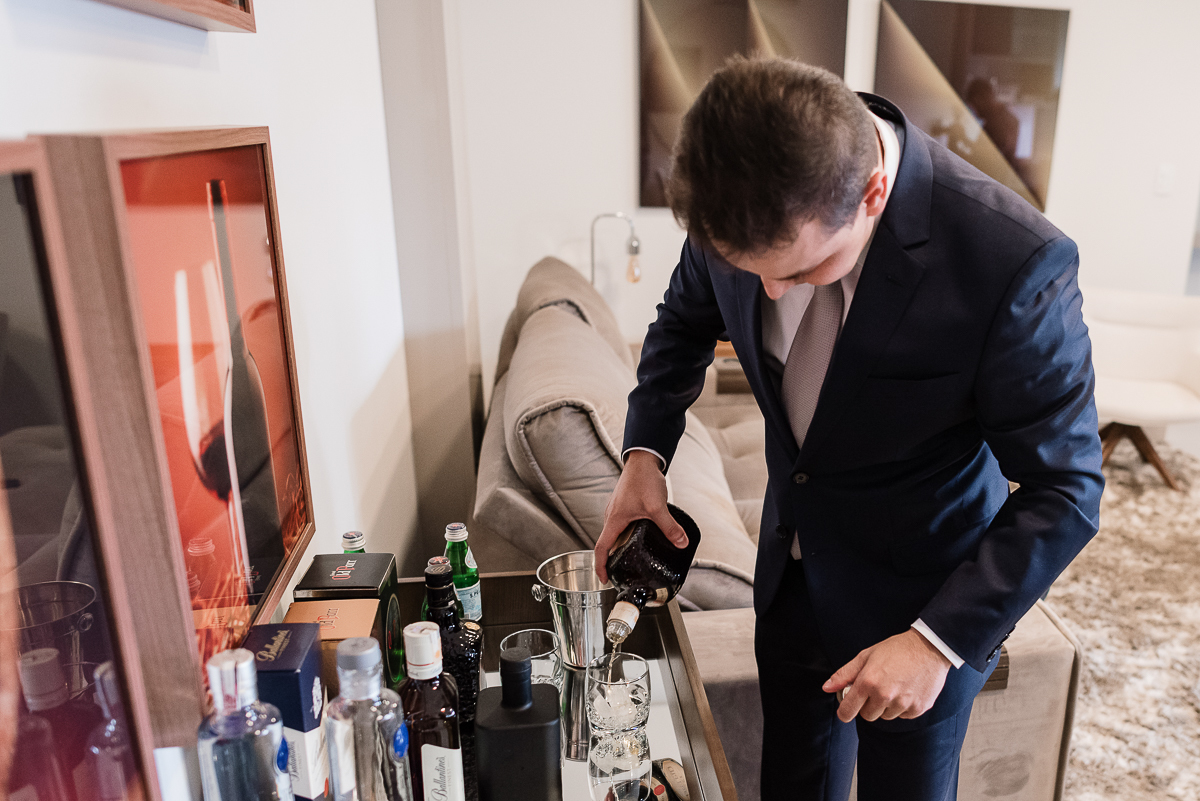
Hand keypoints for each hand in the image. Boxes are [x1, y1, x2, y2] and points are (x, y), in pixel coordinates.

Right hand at [593, 450, 687, 582]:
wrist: (643, 459)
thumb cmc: (643, 479)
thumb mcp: (658, 507)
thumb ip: (670, 527)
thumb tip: (681, 543)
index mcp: (614, 520)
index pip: (600, 549)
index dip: (600, 566)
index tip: (604, 579)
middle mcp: (611, 516)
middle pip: (606, 543)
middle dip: (611, 561)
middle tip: (621, 573)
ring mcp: (616, 510)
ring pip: (613, 534)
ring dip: (618, 547)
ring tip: (630, 559)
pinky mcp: (623, 505)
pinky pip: (620, 525)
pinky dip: (625, 535)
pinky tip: (639, 537)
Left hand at [823, 628, 951, 721]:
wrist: (929, 648)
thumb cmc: (896, 649)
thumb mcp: (866, 656)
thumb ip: (845, 674)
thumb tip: (826, 687)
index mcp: (868, 682)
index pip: (848, 711)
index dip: (845, 711)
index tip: (847, 708)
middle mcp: (884, 695)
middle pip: (867, 716)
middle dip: (867, 705)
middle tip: (875, 689)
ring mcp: (902, 704)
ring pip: (885, 716)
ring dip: (885, 706)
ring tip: (893, 686)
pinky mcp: (918, 709)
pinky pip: (902, 716)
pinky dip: (902, 707)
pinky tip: (906, 690)